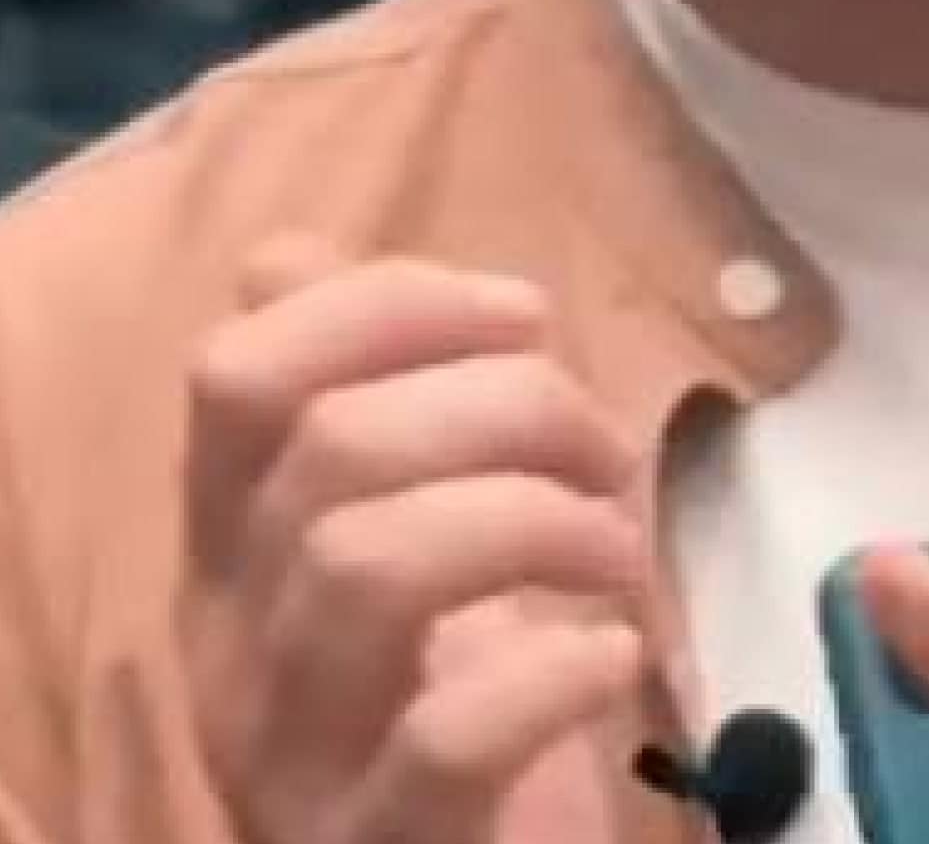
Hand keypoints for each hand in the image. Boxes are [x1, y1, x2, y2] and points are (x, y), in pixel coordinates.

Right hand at [180, 236, 645, 843]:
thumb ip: (360, 394)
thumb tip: (297, 255)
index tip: (526, 318)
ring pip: (366, 566)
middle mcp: (230, 640)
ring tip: (619, 548)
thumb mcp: (397, 527)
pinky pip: (446, 741)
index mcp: (229, 540)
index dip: (392, 303)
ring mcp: (291, 755)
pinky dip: (552, 676)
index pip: (240, 370)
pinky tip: (614, 656)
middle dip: (510, 404)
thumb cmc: (444, 693)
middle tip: (610, 450)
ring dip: (533, 518)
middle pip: (333, 447)